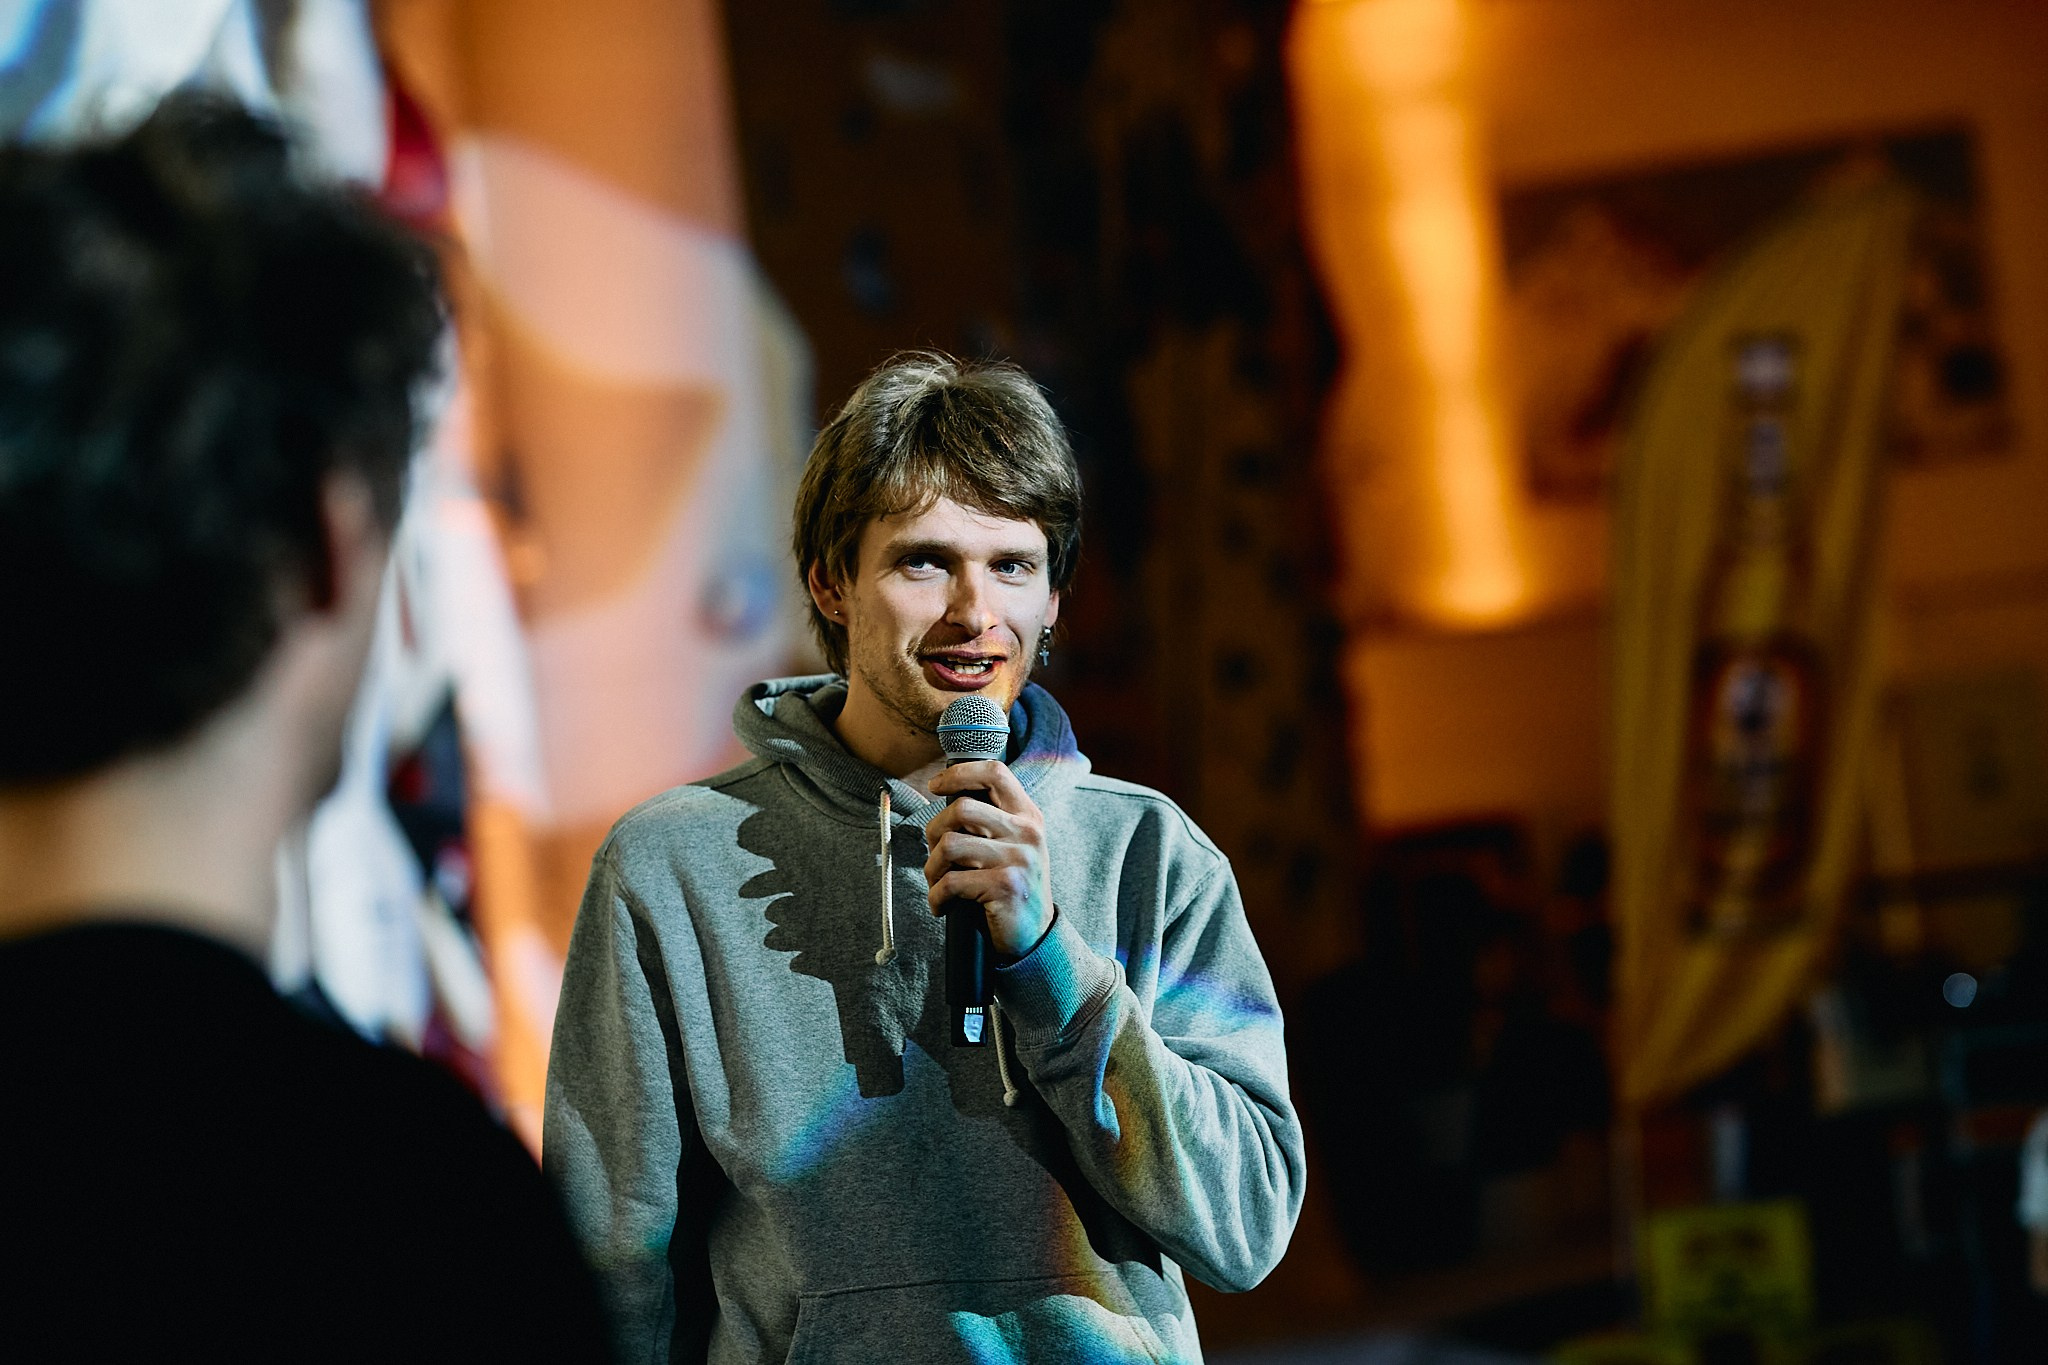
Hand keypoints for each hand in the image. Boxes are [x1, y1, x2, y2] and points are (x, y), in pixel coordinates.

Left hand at [923, 760, 1053, 959]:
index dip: (958, 773)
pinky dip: (936, 897)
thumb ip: (991, 820)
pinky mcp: (1005, 886)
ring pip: (950, 844)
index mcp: (1028, 816)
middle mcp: (1027, 832)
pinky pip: (950, 882)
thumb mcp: (1014, 845)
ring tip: (936, 883)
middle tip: (934, 854)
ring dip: (931, 867)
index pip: (994, 773)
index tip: (935, 786)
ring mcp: (1018, 858)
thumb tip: (947, 795)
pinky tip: (941, 906)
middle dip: (934, 831)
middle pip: (961, 808)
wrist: (1035, 935)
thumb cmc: (1012, 887)